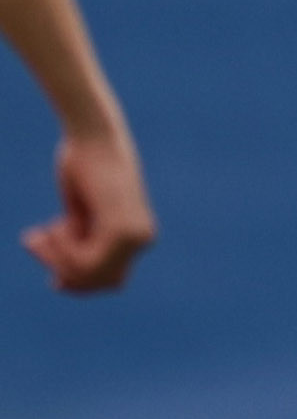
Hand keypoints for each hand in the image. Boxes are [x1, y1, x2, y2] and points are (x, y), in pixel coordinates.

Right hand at [28, 126, 148, 293]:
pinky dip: (61, 251)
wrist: (94, 135)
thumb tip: (65, 282)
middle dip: (60, 268)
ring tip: (37, 233)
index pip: (107, 280)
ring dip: (54, 258)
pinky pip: (85, 262)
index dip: (75, 281)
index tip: (50, 275)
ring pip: (88, 274)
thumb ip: (80, 243)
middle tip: (31, 240)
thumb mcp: (80, 213)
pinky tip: (52, 226)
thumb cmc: (84, 165)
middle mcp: (143, 239)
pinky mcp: (121, 229)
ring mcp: (135, 236)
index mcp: (137, 234)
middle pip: (96, 281)